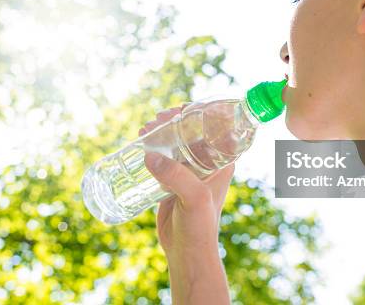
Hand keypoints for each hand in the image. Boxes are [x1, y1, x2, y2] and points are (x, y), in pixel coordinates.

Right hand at [139, 106, 234, 255]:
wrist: (188, 252)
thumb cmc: (200, 227)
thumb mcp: (194, 198)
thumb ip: (176, 176)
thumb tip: (150, 155)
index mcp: (223, 162)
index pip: (214, 127)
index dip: (197, 113)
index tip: (176, 111)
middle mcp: (208, 163)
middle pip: (192, 131)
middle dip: (173, 120)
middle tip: (155, 121)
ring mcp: (190, 172)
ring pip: (176, 142)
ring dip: (161, 132)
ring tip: (144, 130)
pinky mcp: (174, 180)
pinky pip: (164, 156)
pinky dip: (153, 147)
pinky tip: (141, 144)